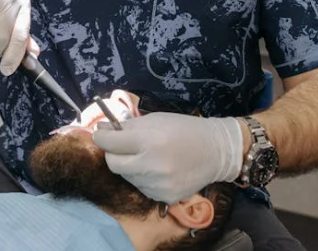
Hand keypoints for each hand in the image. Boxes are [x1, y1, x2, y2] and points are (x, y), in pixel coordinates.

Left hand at [92, 112, 243, 203]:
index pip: (108, 143)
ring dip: (130, 166)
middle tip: (123, 146)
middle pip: (113, 164)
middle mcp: (152, 166)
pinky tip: (157, 169)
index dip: (102, 137)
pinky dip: (143, 178)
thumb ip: (126, 127)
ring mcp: (158, 185)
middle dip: (113, 154)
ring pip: (127, 177)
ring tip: (147, 157)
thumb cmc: (183, 129)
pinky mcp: (165, 197)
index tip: (103, 134)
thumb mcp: (154, 120)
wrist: (216, 151)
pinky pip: (142, 188)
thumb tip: (101, 130)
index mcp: (148, 141)